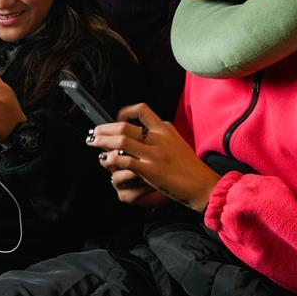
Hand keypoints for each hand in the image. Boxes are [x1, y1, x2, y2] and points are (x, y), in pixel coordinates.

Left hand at [89, 103, 219, 211]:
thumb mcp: (178, 143)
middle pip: (124, 126)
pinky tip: (107, 161)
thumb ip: (163, 134)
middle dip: (103, 129)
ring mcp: (154, 154)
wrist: (204, 185)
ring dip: (102, 142)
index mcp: (165, 129)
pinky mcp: (151, 170)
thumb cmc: (191, 167)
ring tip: (93, 143)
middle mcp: (158, 138)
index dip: (125, 112)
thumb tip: (146, 129)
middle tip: (93, 133)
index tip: (116, 118)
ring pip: (120, 142)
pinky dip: (112, 160)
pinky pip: (125, 161)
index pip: (143, 110)